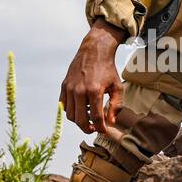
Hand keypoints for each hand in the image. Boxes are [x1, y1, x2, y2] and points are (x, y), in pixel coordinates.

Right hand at [61, 20, 125, 135]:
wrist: (94, 51)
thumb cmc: (107, 69)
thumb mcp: (117, 86)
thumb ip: (116, 106)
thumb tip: (111, 122)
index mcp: (94, 91)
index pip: (96, 118)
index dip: (100, 128)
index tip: (104, 130)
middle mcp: (79, 91)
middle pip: (80, 120)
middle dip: (88, 129)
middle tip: (94, 128)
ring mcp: (70, 88)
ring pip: (70, 115)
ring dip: (79, 121)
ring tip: (88, 118)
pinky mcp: (64, 86)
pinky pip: (64, 106)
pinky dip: (71, 111)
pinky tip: (81, 109)